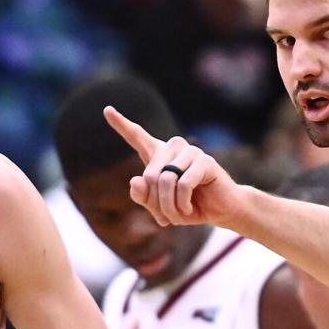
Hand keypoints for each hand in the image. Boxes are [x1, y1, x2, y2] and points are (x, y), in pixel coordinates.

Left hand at [103, 107, 246, 227]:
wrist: (221, 211)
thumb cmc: (189, 207)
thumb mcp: (160, 207)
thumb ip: (143, 196)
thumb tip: (135, 181)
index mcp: (160, 155)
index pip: (138, 137)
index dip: (121, 124)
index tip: (107, 110)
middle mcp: (174, 148)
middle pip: (149, 175)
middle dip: (155, 202)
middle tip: (164, 218)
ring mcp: (191, 152)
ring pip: (165, 180)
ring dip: (169, 205)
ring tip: (178, 215)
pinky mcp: (205, 161)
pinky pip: (183, 184)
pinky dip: (182, 203)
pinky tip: (189, 209)